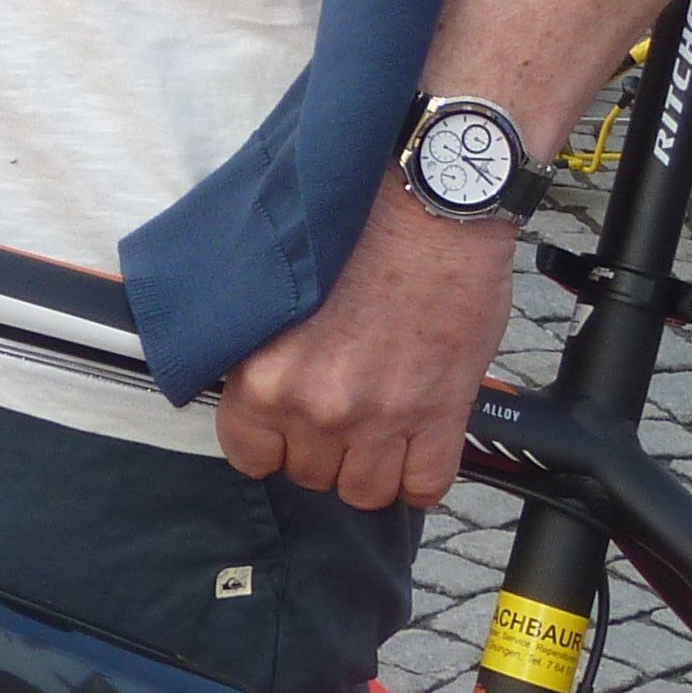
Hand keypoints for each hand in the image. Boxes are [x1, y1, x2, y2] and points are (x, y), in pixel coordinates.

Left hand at [215, 186, 517, 509]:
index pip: (250, 456)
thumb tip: (261, 391)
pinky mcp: (440, 416)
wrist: (429, 200)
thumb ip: (266, 353)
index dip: (274, 441)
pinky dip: (422, 473)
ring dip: (372, 465)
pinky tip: (419, 440)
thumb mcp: (280, 290)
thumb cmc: (354, 227)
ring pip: (366, 492)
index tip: (288, 424)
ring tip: (380, 425)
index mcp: (265, 374)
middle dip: (324, 448)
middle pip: (310, 475)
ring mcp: (381, 418)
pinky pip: (426, 486)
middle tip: (341, 407)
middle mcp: (318, 405)